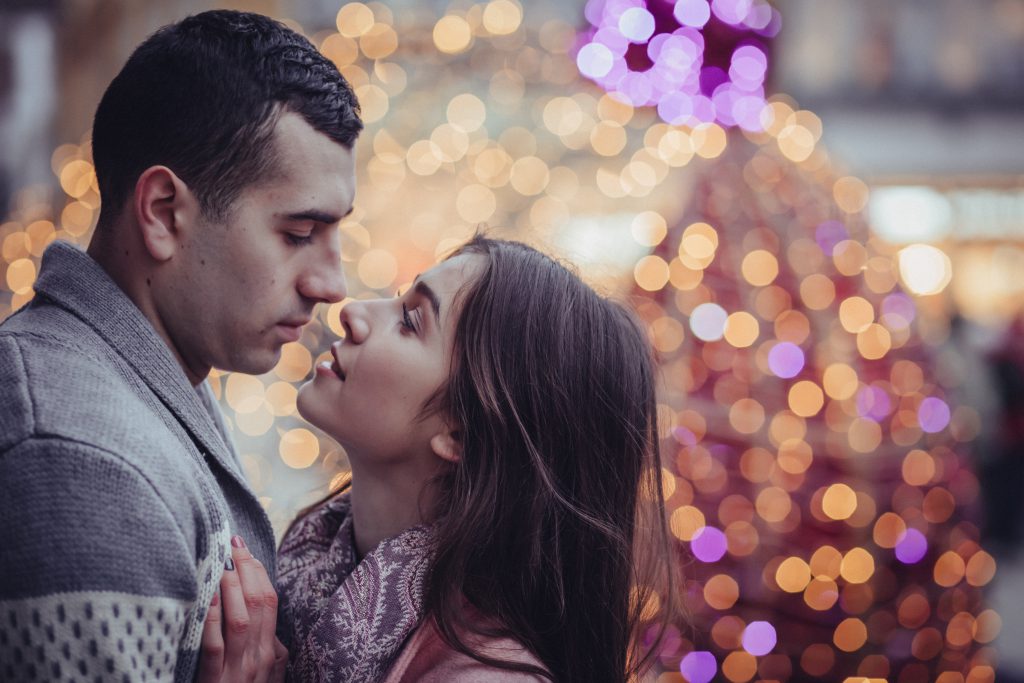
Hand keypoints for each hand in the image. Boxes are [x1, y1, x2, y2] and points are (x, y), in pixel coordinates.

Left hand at [198, 536, 287, 682]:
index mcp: (271, 653)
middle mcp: (260, 659)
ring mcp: (240, 672)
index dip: (258, 571)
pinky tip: (207, 597)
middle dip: (247, 569)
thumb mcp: (265, 678)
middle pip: (260, 603)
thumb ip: (271, 654)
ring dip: (232, 587)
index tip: (244, 548)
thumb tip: (275, 630)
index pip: (270, 601)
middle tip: (232, 544)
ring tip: (221, 563)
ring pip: (242, 620)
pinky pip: (216, 646)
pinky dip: (212, 618)